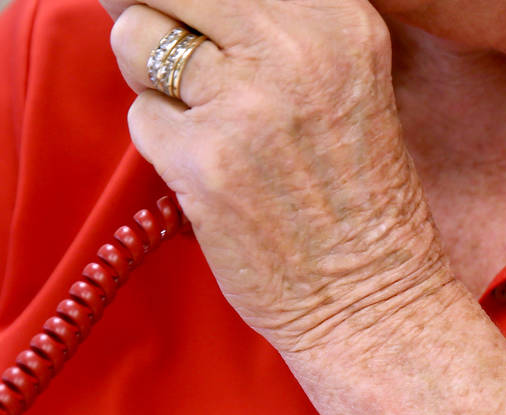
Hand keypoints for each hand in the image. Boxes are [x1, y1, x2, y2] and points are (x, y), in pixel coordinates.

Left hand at [105, 0, 452, 354]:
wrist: (369, 294)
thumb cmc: (351, 191)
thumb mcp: (340, 77)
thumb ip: (264, 24)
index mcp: (337, 17)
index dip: (194, 4)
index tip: (202, 35)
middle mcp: (295, 46)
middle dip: (159, 19)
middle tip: (190, 72)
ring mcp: (245, 103)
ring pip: (136, 38)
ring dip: (156, 80)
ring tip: (209, 123)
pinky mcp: (204, 161)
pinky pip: (141, 116)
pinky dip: (164, 144)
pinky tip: (214, 174)